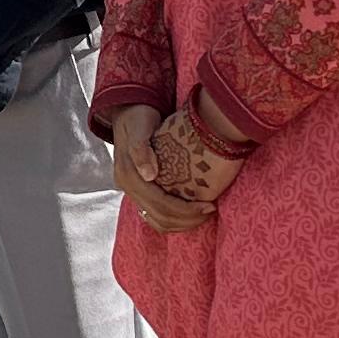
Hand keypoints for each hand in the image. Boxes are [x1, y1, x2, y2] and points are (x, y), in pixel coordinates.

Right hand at [108, 105, 210, 231]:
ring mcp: (132, 191)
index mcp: (128, 175)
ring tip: (204, 214)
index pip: (159, 204)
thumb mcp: (139, 126)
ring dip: (182, 223)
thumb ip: (141, 148)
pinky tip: (191, 213)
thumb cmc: (138, 117)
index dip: (186, 209)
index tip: (209, 205)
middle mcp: (127, 187)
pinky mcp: (140, 192)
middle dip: (188, 219)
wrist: (128, 113)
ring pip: (157, 221)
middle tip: (211, 210)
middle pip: (160, 217)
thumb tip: (149, 175)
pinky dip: (175, 220)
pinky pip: (156, 216)